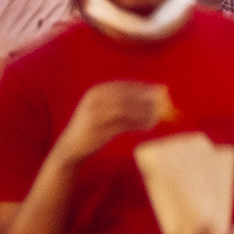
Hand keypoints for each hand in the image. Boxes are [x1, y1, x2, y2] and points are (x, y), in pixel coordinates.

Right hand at [55, 79, 169, 162]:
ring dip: (143, 112)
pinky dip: (138, 124)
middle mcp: (95, 100)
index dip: (142, 87)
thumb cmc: (92, 128)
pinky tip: (149, 126)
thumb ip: (121, 103)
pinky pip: (123, 125)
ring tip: (158, 116)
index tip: (159, 90)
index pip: (123, 86)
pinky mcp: (99, 130)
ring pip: (125, 110)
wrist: (71, 147)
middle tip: (162, 103)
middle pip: (125, 96)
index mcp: (96, 92)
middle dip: (145, 99)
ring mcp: (96, 115)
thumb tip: (149, 98)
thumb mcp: (103, 111)